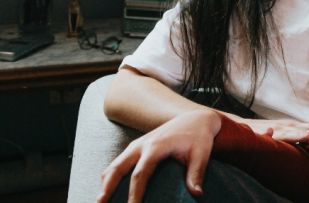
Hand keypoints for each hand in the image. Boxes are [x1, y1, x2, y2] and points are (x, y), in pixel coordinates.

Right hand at [98, 110, 221, 202]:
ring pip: (114, 165)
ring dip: (105, 183)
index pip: (140, 174)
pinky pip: (118, 163)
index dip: (134, 194)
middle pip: (118, 168)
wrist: (195, 119)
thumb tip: (197, 194)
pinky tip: (109, 191)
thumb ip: (196, 173)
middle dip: (108, 188)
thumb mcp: (201, 154)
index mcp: (156, 146)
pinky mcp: (136, 147)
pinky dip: (111, 177)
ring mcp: (136, 145)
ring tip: (100, 201)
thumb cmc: (199, 137)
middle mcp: (141, 145)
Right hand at [222, 114, 308, 148]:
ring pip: (289, 133)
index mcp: (294, 127)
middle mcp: (287, 127)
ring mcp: (275, 130)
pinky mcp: (261, 134)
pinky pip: (265, 135)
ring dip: (298, 134)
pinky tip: (270, 133)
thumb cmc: (265, 132)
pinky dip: (268, 134)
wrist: (239, 127)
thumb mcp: (285, 133)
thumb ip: (298, 136)